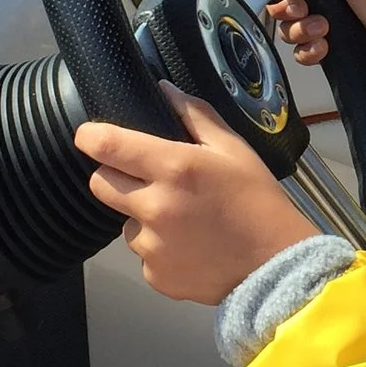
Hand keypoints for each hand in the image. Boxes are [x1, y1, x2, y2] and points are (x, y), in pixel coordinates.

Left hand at [76, 81, 317, 304]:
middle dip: (115, 176)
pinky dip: (158, 249)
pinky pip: (142, 254)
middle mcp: (155, 207)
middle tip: (146, 179)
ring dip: (143, 217)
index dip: (91, 137)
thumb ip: (194, 115)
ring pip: (124, 222)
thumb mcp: (233, 148)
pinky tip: (189, 246)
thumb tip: (162, 90)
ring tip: (183, 220)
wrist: (275, 265)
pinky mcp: (154, 276)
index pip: (107, 146)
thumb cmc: (257, 200)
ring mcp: (152, 246)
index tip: (90, 136)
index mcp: (174, 168)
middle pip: (100, 184)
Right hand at [263, 0, 365, 76]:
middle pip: (284, 8)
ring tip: (323, 29)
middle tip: (303, 10)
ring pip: (290, 31)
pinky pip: (302, 53)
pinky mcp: (326, 49)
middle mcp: (322, 2)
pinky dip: (308, 52)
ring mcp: (323, 26)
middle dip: (288, 11)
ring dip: (300, 32)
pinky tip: (323, 46)